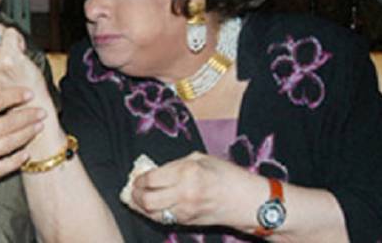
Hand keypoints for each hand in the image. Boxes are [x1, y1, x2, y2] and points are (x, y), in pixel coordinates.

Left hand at [128, 152, 264, 230]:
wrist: (248, 201)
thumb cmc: (228, 176)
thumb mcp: (201, 159)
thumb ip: (176, 164)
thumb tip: (155, 170)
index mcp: (187, 172)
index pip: (151, 179)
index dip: (139, 179)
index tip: (137, 177)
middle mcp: (184, 193)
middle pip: (147, 200)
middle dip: (135, 195)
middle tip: (133, 189)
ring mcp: (186, 211)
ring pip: (153, 214)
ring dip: (141, 207)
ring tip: (138, 199)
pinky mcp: (188, 222)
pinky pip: (164, 219)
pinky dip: (153, 213)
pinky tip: (151, 207)